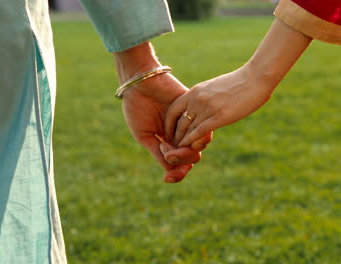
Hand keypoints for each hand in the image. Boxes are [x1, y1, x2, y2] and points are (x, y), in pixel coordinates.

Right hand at [115, 42, 211, 182]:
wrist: (139, 83)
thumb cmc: (137, 107)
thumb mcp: (145, 135)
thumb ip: (159, 153)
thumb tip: (170, 171)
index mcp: (169, 141)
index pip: (180, 163)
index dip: (177, 174)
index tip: (168, 179)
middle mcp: (182, 133)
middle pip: (192, 156)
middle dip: (182, 163)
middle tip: (168, 155)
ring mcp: (190, 122)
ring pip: (199, 145)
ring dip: (186, 152)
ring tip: (171, 149)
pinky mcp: (196, 110)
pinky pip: (203, 128)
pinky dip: (192, 138)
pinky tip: (179, 139)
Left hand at [164, 18, 310, 146]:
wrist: (255, 77)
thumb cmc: (240, 82)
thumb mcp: (216, 88)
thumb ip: (206, 98)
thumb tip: (205, 107)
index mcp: (195, 91)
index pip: (173, 109)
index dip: (169, 124)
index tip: (169, 133)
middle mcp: (197, 99)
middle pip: (178, 122)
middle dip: (174, 136)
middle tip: (172, 147)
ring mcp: (207, 108)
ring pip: (186, 129)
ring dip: (181, 142)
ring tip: (179, 152)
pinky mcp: (218, 116)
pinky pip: (199, 132)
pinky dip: (191, 141)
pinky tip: (189, 148)